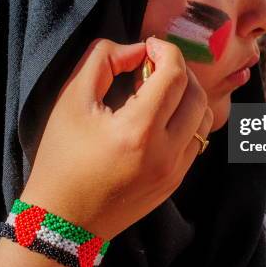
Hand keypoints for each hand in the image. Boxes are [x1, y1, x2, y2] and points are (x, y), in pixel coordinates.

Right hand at [21, 37, 212, 239]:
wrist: (62, 221)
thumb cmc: (61, 159)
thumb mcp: (71, 100)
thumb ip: (103, 60)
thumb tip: (137, 50)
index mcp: (138, 130)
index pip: (174, 75)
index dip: (166, 50)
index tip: (149, 45)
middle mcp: (166, 153)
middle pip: (196, 94)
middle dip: (179, 70)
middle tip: (153, 65)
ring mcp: (175, 171)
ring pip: (204, 118)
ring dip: (188, 94)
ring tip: (159, 90)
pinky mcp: (175, 182)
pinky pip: (197, 140)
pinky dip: (187, 119)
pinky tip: (161, 116)